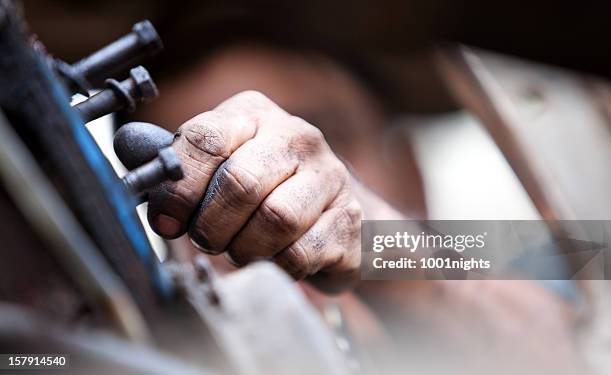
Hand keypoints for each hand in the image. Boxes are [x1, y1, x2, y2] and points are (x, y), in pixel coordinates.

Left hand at [148, 91, 375, 290]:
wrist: (338, 212)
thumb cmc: (267, 190)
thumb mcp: (223, 164)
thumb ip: (181, 165)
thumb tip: (133, 162)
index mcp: (254, 116)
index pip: (204, 140)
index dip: (177, 189)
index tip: (166, 223)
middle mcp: (296, 137)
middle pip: (239, 182)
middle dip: (212, 226)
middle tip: (209, 241)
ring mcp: (329, 175)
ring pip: (274, 220)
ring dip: (246, 249)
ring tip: (244, 250)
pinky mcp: (350, 217)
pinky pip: (301, 252)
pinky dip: (278, 267)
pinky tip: (277, 260)